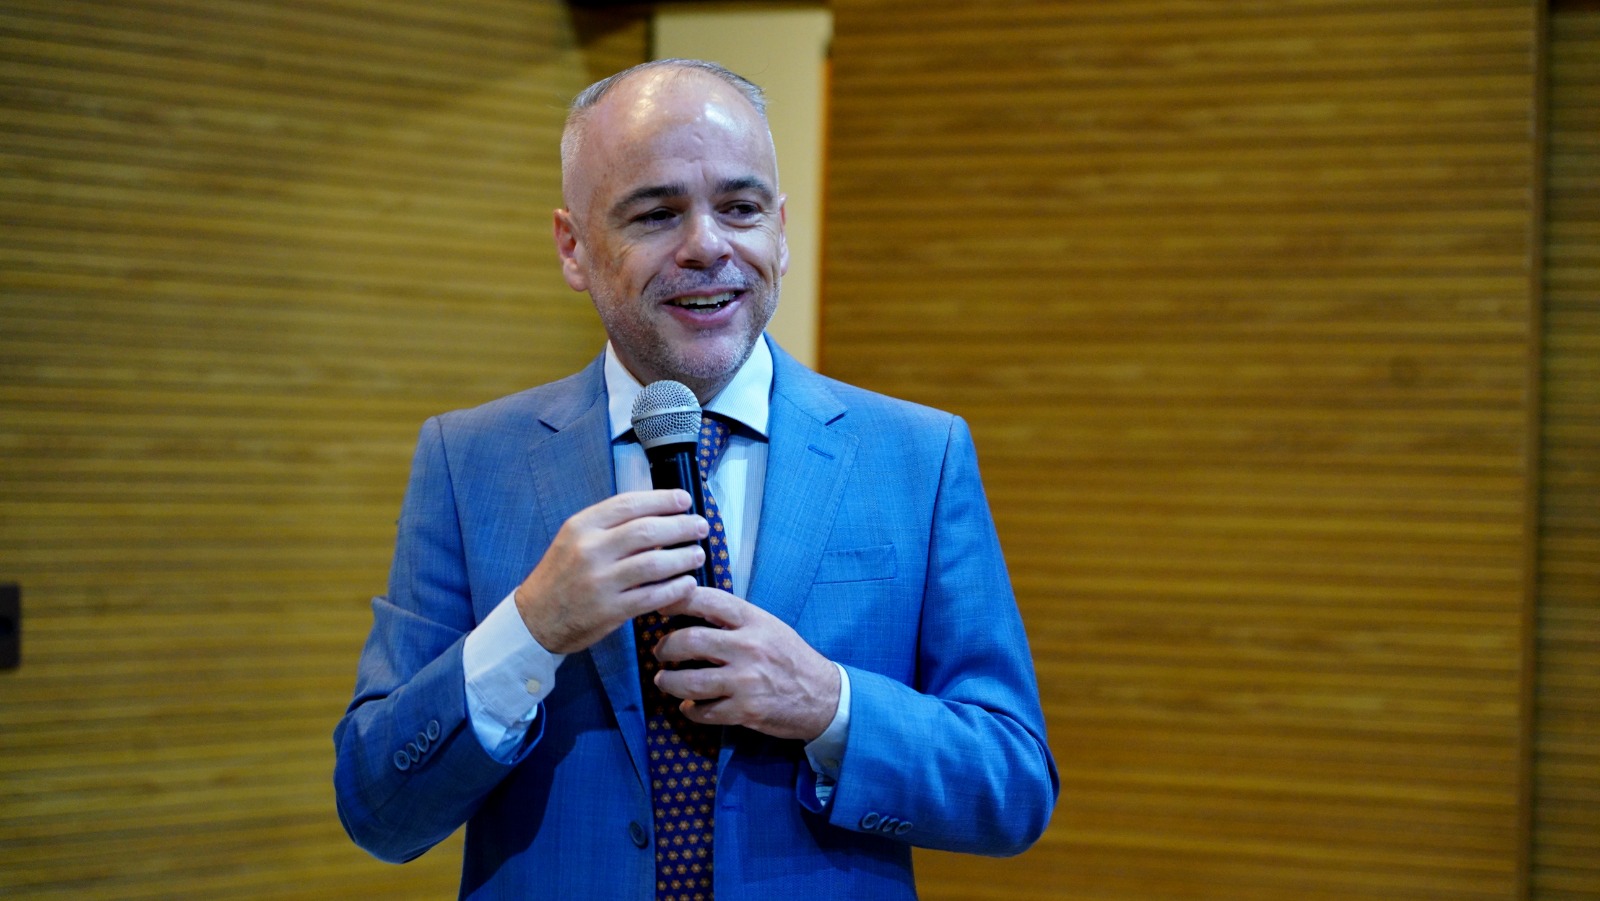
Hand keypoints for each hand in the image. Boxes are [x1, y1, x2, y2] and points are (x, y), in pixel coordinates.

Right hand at [514, 490, 707, 654]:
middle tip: (701, 526)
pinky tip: (687, 583)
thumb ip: (610, 527)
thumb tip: (658, 514)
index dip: (663, 499)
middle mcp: (589, 550)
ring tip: (698, 554)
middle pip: (647, 531)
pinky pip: (652, 596)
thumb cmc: (561, 576)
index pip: (629, 504)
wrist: (534, 619)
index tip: (685, 500)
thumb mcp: (574, 540)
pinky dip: (675, 589)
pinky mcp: (609, 611)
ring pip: (654, 564)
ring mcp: (599, 582)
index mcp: (581, 526)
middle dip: (681, 526)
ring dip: (683, 558)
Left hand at [651, 588, 840, 741]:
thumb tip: (690, 608)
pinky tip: (689, 706)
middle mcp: (749, 647)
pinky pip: (703, 711)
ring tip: (663, 679)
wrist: (824, 696)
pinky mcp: (745, 711)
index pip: (706, 601)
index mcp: (754, 620)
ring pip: (688, 681)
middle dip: (665, 647)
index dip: (676, 600)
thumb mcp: (768, 626)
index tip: (660, 608)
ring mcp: (746, 681)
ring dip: (668, 681)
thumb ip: (734, 618)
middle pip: (688, 640)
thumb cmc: (791, 658)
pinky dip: (690, 709)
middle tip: (660, 651)